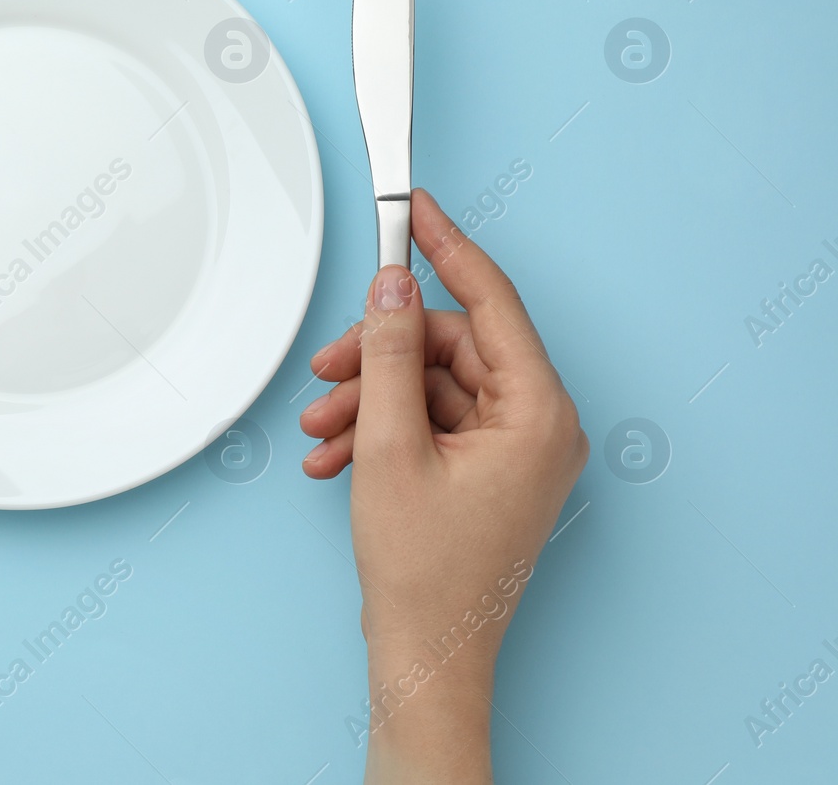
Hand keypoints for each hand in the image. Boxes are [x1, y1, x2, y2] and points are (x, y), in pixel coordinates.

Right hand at [299, 189, 586, 783]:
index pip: (491, 302)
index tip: (415, 208)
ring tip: (322, 428)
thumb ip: (388, 354)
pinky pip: (431, 422)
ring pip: (431, 385)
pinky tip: (336, 454)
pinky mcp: (488, 471)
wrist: (426, 653)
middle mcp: (538, 426)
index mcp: (538, 413)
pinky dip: (381, 429)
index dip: (446, 248)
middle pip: (450, 347)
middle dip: (378, 357)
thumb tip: (391, 289)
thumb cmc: (425, 572)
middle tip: (326, 371)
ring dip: (370, 399)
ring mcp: (515, 451)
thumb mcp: (389, 446)